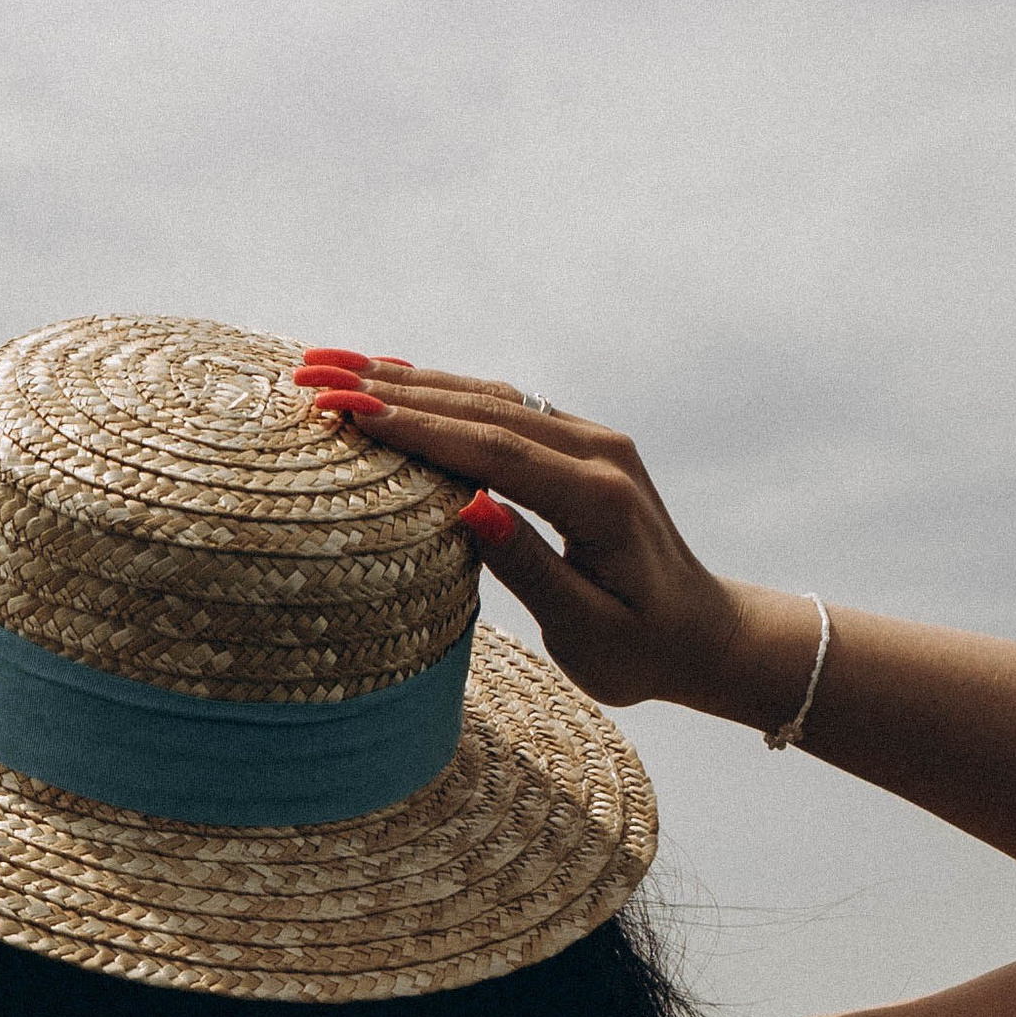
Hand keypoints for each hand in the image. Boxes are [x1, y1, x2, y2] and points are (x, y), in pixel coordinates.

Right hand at [294, 355, 819, 727]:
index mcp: (598, 499)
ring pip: (487, 397)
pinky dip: (440, 393)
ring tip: (329, 365)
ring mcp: (590, 441)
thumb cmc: (643, 650)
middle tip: (311, 377)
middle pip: (481, 409)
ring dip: (407, 381)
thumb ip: (530, 569)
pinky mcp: (578, 445)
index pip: (492, 451)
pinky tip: (391, 378)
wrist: (704, 634)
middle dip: (391, 390)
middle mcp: (597, 452)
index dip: (416, 428)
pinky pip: (500, 407)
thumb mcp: (588, 632)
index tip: (345, 410)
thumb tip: (468, 509)